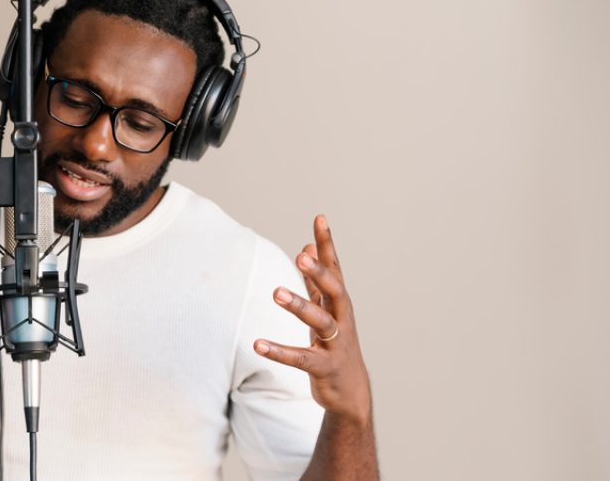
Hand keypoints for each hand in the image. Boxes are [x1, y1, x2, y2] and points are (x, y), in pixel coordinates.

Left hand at [254, 215, 371, 424]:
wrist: (351, 391)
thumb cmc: (336, 344)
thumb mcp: (327, 309)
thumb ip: (316, 280)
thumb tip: (308, 246)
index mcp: (339, 304)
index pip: (334, 268)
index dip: (327, 244)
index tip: (319, 218)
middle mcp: (342, 319)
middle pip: (334, 291)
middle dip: (319, 273)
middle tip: (301, 257)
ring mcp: (336, 344)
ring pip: (321, 322)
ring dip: (299, 306)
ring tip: (276, 292)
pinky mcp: (325, 367)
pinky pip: (301, 358)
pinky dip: (279, 351)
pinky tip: (257, 344)